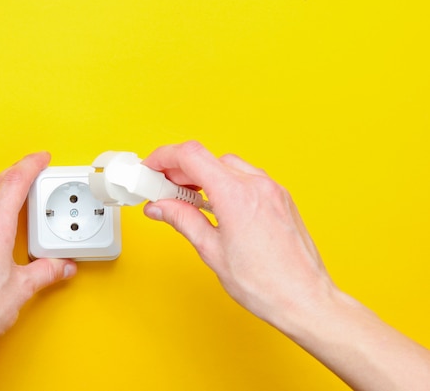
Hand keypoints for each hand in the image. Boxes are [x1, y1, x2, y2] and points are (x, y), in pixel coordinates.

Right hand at [142, 140, 333, 324]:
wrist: (304, 299)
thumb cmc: (264, 283)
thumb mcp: (211, 250)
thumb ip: (182, 220)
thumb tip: (160, 207)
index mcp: (235, 194)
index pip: (191, 156)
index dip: (164, 157)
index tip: (151, 168)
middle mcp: (257, 185)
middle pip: (209, 158)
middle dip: (181, 170)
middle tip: (164, 190)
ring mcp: (272, 190)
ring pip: (229, 166)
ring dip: (204, 176)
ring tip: (189, 200)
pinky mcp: (281, 199)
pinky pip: (248, 178)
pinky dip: (226, 183)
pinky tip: (216, 205)